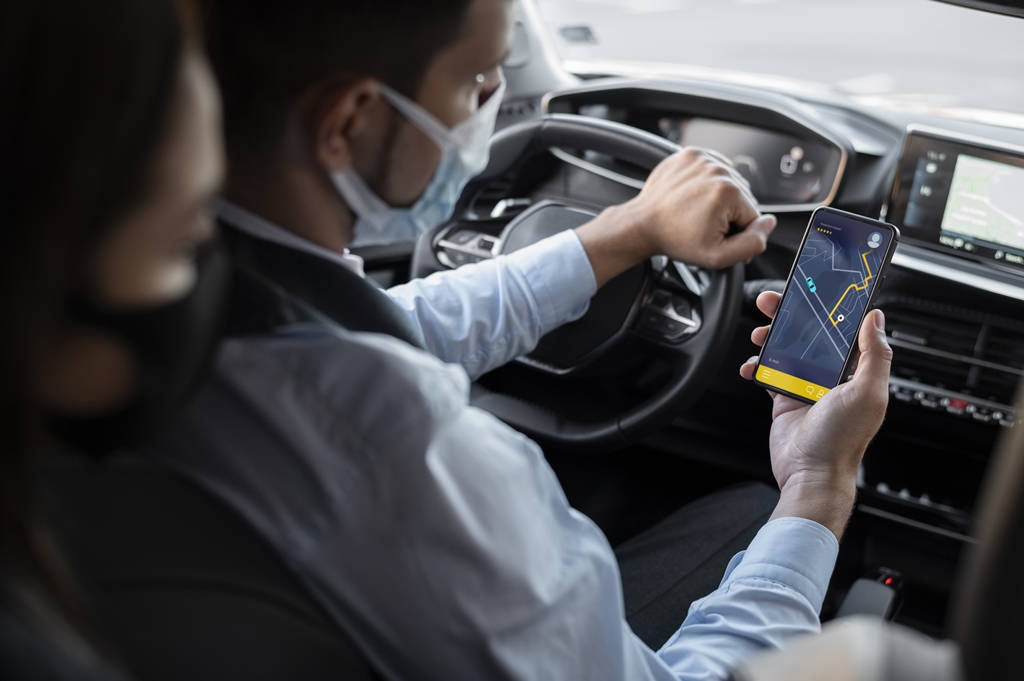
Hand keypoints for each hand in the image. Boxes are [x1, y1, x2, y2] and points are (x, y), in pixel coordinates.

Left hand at [576, 147, 776, 286]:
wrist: (642, 224)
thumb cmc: (674, 239)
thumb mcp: (718, 256)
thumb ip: (752, 244)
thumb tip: (769, 224)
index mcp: (729, 191)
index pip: (753, 216)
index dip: (738, 232)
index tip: (718, 237)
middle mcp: (718, 169)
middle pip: (742, 197)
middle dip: (729, 214)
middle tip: (704, 226)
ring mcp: (703, 158)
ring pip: (729, 183)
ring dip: (719, 198)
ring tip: (697, 211)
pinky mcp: (691, 154)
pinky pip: (713, 169)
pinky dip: (708, 183)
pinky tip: (694, 197)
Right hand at [739, 291, 891, 538]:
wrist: (811, 473)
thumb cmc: (841, 441)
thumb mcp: (867, 393)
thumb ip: (874, 354)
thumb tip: (877, 319)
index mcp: (854, 371)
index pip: (841, 328)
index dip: (826, 307)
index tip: (811, 290)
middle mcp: (831, 376)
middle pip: (808, 334)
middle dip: (789, 315)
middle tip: (772, 302)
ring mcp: (806, 386)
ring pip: (786, 349)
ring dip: (770, 337)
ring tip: (759, 335)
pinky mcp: (785, 398)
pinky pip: (769, 373)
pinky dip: (757, 366)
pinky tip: (752, 366)